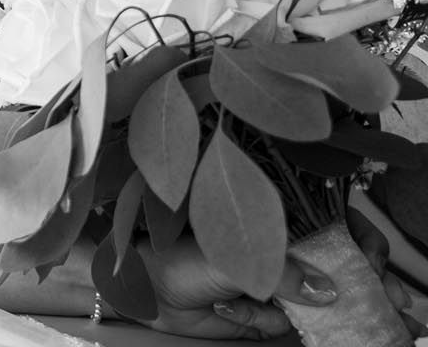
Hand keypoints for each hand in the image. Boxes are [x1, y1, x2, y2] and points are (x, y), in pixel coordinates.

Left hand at [139, 215, 410, 340]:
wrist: (144, 290)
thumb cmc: (178, 255)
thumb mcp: (233, 257)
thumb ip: (283, 273)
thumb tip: (331, 291)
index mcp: (276, 218)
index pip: (335, 222)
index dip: (364, 242)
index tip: (376, 262)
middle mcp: (282, 248)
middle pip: (340, 266)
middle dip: (368, 286)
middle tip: (397, 306)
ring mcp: (275, 280)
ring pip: (320, 301)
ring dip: (318, 312)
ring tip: (326, 315)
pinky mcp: (264, 311)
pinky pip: (284, 322)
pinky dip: (261, 320)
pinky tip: (228, 309)